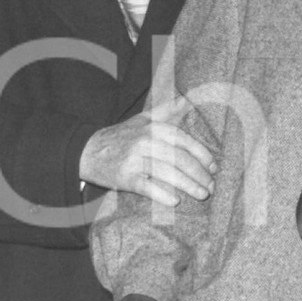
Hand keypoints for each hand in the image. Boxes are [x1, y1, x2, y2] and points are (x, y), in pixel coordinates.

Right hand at [80, 94, 215, 206]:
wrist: (87, 151)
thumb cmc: (121, 136)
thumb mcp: (142, 119)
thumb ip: (166, 111)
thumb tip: (188, 99)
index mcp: (154, 128)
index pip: (184, 140)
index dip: (202, 155)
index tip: (214, 167)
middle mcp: (146, 142)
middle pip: (180, 159)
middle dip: (200, 174)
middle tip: (211, 187)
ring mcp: (135, 160)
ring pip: (168, 173)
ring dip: (189, 186)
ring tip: (202, 195)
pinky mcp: (125, 178)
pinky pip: (148, 187)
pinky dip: (163, 195)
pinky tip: (175, 201)